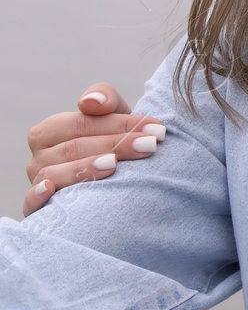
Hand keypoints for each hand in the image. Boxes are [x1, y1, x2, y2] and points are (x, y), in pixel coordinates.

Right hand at [24, 84, 163, 215]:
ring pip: (54, 174)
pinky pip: (30, 203)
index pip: (83, 124)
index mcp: (50, 130)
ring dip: (85, 169)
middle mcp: (39, 157)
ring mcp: (37, 184)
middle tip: (149, 146)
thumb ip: (105, 99)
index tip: (155, 129)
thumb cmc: (112, 140)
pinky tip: (51, 190)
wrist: (116, 178)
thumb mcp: (114, 115)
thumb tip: (91, 102)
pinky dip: (37, 197)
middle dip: (115, 145)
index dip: (120, 124)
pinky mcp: (38, 210)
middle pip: (74, 148)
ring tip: (114, 165)